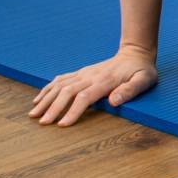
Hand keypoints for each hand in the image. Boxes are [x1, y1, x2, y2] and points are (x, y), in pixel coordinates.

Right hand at [29, 45, 157, 125]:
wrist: (135, 54)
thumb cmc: (141, 70)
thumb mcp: (144, 80)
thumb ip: (130, 90)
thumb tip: (113, 101)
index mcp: (104, 81)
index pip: (84, 97)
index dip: (73, 111)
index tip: (62, 124)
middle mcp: (90, 76)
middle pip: (67, 91)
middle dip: (53, 108)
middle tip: (42, 123)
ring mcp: (84, 73)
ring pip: (59, 85)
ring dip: (46, 99)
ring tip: (33, 113)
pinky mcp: (81, 73)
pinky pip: (60, 79)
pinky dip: (47, 89)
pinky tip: (38, 99)